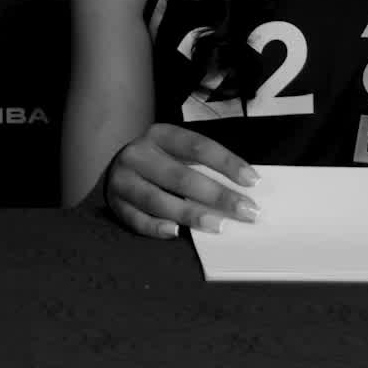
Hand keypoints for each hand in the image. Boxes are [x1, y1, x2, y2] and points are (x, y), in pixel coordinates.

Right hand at [104, 123, 258, 238]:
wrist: (115, 163)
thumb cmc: (160, 159)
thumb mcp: (177, 150)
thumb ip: (203, 165)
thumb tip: (243, 189)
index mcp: (160, 135)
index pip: (197, 146)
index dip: (226, 162)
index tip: (253, 180)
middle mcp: (138, 154)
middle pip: (179, 176)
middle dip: (216, 195)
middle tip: (246, 211)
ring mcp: (123, 180)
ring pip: (157, 200)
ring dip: (190, 214)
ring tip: (218, 226)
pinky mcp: (114, 204)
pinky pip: (137, 220)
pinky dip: (156, 228)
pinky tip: (177, 232)